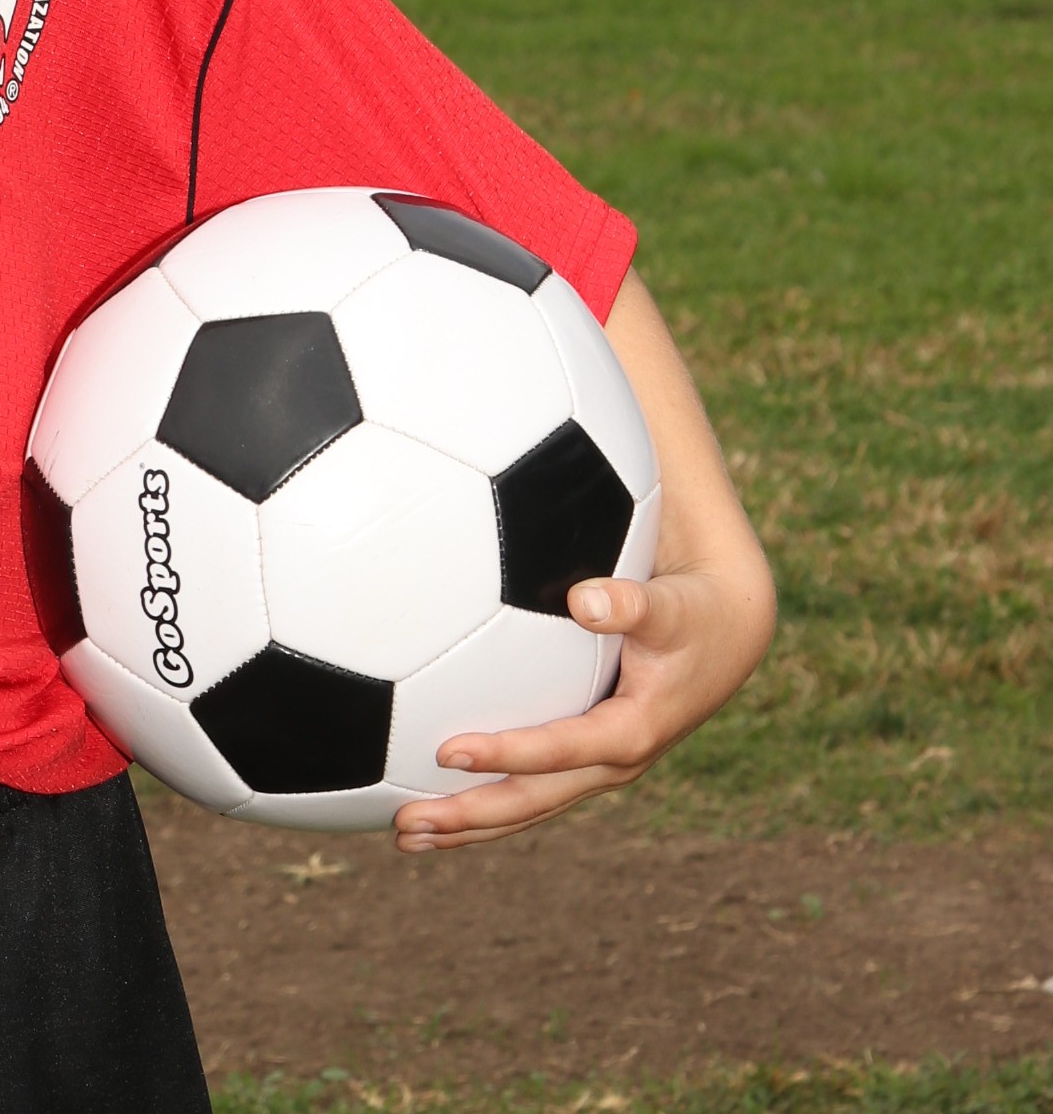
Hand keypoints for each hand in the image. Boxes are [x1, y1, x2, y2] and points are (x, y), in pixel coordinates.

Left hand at [390, 266, 775, 854]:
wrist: (725, 603)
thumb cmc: (662, 517)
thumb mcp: (635, 462)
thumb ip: (592, 402)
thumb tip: (547, 287)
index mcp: (695, 612)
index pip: (666, 610)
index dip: (632, 611)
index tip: (590, 597)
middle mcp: (679, 690)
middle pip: (617, 738)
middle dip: (536, 746)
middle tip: (456, 744)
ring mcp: (643, 738)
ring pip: (570, 787)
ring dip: (493, 809)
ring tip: (409, 826)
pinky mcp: (601, 763)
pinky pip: (538, 791)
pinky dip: (476, 807)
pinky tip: (389, 818)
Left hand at [391, 555, 770, 852]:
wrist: (725, 636)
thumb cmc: (690, 611)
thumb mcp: (670, 605)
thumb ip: (631, 602)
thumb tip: (585, 599)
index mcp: (631, 732)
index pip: (557, 752)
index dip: (504, 754)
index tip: (447, 752)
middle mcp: (613, 764)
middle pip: (533, 801)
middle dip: (470, 817)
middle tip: (408, 824)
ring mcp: (598, 769)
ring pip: (527, 808)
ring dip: (468, 826)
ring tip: (406, 840)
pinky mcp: (585, 762)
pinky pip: (530, 791)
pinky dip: (484, 805)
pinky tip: (434, 808)